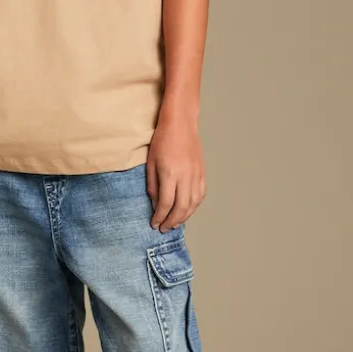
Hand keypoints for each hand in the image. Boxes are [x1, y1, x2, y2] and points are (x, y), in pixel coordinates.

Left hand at [146, 112, 205, 230]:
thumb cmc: (162, 139)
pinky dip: (194, 206)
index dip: (160, 216)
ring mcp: (196, 174)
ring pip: (193, 203)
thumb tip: (155, 203)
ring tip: (175, 223)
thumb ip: (153, 184)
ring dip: (184, 216)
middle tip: (164, 228)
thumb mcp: (150, 162)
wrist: (180, 123)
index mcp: (170, 174)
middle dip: (172, 221)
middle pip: (181, 207)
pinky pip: (200, 194)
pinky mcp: (202, 172)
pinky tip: (187, 210)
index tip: (154, 224)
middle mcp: (185, 176)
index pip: (166, 203)